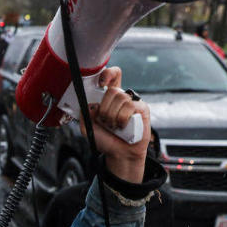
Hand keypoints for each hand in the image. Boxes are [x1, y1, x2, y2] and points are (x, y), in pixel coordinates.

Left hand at [84, 67, 150, 184]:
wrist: (118, 153)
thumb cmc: (105, 139)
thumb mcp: (87, 127)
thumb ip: (84, 114)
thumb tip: (90, 103)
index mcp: (109, 98)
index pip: (112, 76)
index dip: (107, 74)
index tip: (101, 82)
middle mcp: (121, 97)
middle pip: (112, 90)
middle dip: (104, 108)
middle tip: (105, 121)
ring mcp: (132, 102)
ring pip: (120, 98)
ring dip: (112, 116)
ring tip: (113, 126)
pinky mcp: (142, 109)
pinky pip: (130, 106)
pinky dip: (122, 119)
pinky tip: (122, 126)